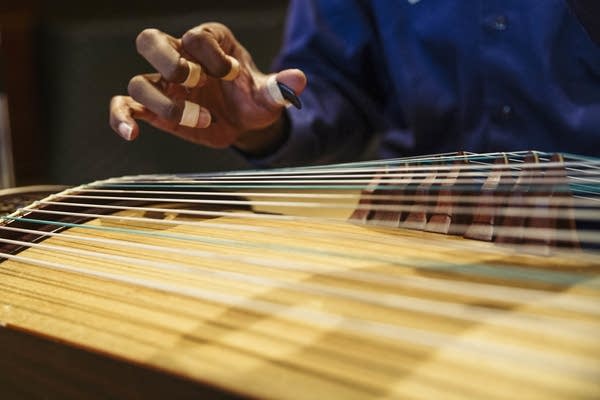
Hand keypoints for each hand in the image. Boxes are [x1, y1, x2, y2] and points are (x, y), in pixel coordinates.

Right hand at [109, 23, 305, 153]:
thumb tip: (298, 80)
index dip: (212, 56)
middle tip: (194, 81)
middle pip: (150, 41)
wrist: (243, 122)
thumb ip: (279, 88)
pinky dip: (121, 118)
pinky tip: (131, 133)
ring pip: (138, 80)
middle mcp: (180, 56)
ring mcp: (163, 83)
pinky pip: (124, 106)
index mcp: (209, 41)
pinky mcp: (154, 108)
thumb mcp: (268, 95)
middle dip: (170, 62)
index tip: (232, 76)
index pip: (197, 36)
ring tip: (201, 120)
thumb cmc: (253, 99)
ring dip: (166, 104)